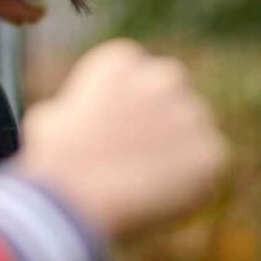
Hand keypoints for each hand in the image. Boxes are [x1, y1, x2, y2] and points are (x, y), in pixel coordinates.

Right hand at [14, 41, 225, 240]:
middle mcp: (163, 77)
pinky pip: (210, 167)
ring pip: (195, 130)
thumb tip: (72, 120)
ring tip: (146, 185)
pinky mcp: (211, 150)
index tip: (117, 131)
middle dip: (163, 116)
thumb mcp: (49, 120)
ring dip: (179, 151)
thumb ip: (74, 110)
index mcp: (122, 61)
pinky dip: (193, 184)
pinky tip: (162, 200)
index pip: (138, 74)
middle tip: (142, 155)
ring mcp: (191, 113)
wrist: (75, 196)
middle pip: (173, 92)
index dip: (129, 104)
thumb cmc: (54, 161)